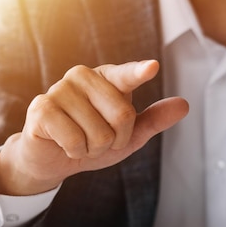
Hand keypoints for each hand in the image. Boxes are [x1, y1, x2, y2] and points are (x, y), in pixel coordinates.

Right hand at [0, 60, 188, 195]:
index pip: (127, 75)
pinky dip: (75, 152)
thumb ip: (154, 120)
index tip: (152, 67)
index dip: (140, 72)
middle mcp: (84, 76)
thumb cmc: (93, 140)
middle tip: (98, 140)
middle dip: (116, 139)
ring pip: (99, 133)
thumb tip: (183, 105)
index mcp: (108, 78)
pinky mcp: (42, 108)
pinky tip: (64, 145)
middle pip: (122, 115)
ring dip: (93, 149)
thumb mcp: (128, 135)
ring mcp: (60, 89)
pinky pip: (75, 141)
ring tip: (80, 141)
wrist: (54, 159)